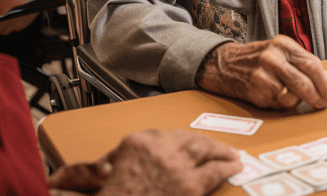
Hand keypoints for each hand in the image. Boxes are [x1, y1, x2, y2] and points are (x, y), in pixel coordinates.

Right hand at [48, 130, 241, 195]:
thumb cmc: (109, 195)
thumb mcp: (94, 178)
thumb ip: (95, 169)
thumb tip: (91, 170)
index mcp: (136, 142)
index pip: (164, 136)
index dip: (180, 143)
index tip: (188, 146)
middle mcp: (158, 146)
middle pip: (188, 138)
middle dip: (204, 143)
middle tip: (219, 147)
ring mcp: (175, 165)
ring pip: (204, 149)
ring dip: (220, 151)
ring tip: (232, 155)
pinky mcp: (188, 186)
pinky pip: (212, 172)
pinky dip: (226, 167)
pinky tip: (235, 166)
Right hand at [196, 35, 326, 109]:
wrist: (224, 63)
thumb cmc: (256, 59)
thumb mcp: (278, 51)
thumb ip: (298, 62)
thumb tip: (323, 82)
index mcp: (282, 44)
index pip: (311, 64)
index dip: (324, 81)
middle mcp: (273, 56)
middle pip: (305, 81)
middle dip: (318, 96)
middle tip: (323, 103)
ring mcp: (263, 73)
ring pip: (292, 95)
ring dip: (298, 101)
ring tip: (295, 98)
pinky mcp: (255, 90)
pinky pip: (278, 103)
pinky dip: (282, 104)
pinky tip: (276, 97)